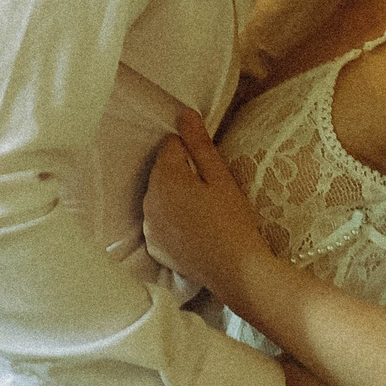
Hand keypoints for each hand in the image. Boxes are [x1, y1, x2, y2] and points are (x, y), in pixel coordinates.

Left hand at [143, 111, 268, 303]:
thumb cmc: (233, 221)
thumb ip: (199, 145)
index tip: (208, 166)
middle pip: (161, 172)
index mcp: (165, 179)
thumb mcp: (221, 179)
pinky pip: (158, 222)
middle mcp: (149, 201)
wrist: (236, 272)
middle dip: (180, 174)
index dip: (190, 150)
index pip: (169, 146)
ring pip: (158, 197)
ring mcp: (149, 226)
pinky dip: (171, 221)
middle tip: (209, 190)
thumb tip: (184, 113)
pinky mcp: (154, 246)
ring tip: (203, 211)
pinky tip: (193, 229)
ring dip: (174, 197)